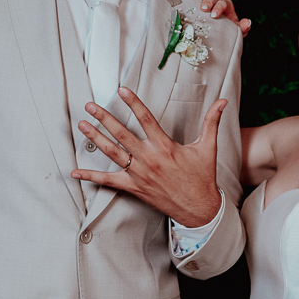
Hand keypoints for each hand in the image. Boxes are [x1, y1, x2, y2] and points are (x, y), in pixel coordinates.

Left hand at [71, 87, 223, 227]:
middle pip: (122, 134)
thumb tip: (223, 101)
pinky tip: (76, 171)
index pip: (145, 118)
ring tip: (82, 125)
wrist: (199, 209)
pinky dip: (91, 176)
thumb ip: (212, 122)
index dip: (133, 102)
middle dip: (104, 118)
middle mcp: (149, 159)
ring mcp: (139, 174)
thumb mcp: (208, 148)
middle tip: (90, 105)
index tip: (121, 89)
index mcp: (165, 146)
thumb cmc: (202, 177)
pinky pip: (109, 181)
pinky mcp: (134, 188)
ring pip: (113, 153)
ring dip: (95, 139)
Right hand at [181, 0, 250, 36]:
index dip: (219, 7)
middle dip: (208, 1)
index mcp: (227, 7)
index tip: (214, 15)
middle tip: (204, 9)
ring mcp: (206, 0)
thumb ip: (242, 28)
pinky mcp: (196, 2)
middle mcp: (216, 2)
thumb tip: (247, 22)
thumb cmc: (226, 32)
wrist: (217, 35)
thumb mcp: (235, 32)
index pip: (225, 3)